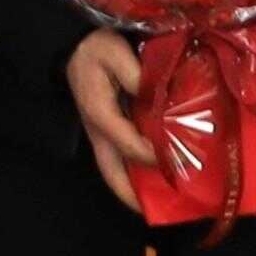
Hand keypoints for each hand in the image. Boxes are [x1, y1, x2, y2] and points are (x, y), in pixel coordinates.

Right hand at [58, 29, 164, 213]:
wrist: (75, 45)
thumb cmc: (96, 48)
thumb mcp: (114, 53)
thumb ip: (136, 75)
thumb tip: (159, 98)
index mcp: (100, 115)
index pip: (129, 145)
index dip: (155, 155)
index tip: (180, 157)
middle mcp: (98, 132)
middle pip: (112, 175)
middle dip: (135, 197)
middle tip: (163, 211)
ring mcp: (100, 134)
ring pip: (114, 172)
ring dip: (134, 190)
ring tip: (163, 202)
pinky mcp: (106, 131)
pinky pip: (119, 159)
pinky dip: (135, 173)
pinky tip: (156, 176)